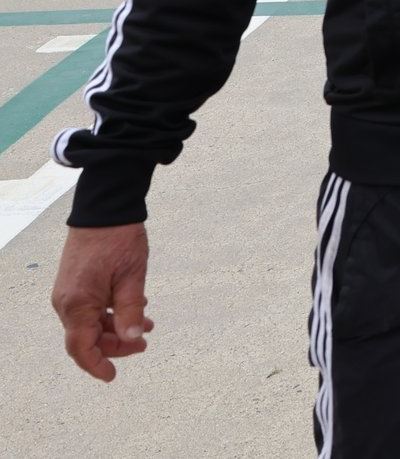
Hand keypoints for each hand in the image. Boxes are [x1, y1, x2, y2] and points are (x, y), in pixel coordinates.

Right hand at [54, 222, 152, 380]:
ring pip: (90, 323)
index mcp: (77, 304)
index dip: (96, 365)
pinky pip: (90, 308)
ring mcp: (69, 293)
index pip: (81, 347)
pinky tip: (135, 308)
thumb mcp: (132, 277)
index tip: (111, 376)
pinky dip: (111, 313)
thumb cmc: (118, 240)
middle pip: (87, 337)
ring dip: (116, 328)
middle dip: (115, 345)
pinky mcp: (76, 284)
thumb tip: (132, 338)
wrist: (104, 209)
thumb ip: (130, 310)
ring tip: (147, 325)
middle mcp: (66, 302)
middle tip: (144, 344)